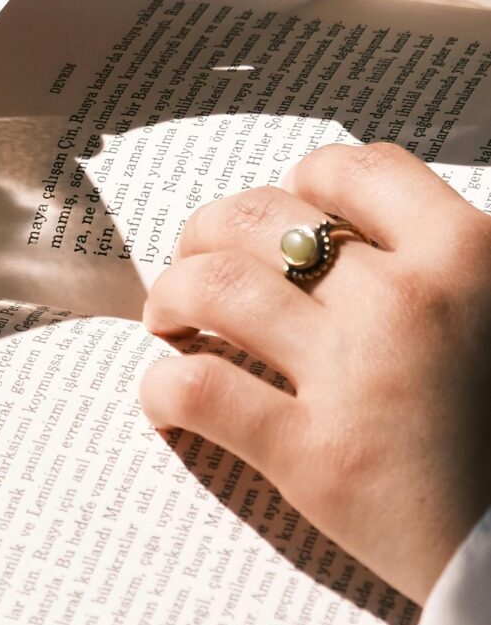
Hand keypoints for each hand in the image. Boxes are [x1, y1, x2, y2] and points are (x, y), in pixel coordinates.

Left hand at [139, 142, 490, 603]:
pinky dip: (163, 386)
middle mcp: (406, 299)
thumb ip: (450, 268)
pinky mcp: (313, 455)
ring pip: (216, 288)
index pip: (357, 169)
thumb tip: (357, 239)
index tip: (289, 210)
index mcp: (467, 254)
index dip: (306, 183)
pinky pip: (199, 390)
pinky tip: (166, 398)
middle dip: (211, 232)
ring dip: (172, 295)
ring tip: (169, 319)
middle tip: (199, 261)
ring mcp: (354, 374)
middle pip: (264, 220)